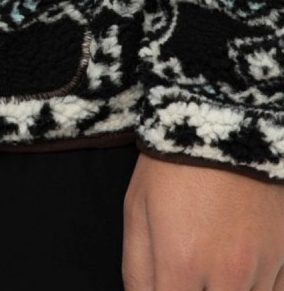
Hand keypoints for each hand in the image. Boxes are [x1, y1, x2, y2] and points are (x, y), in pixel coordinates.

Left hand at [123, 151, 283, 289]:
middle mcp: (225, 275)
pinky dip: (257, 289)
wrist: (223, 126)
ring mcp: (263, 269)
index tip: (165, 283)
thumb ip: (136, 268)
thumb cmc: (171, 165)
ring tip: (209, 270)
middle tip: (186, 276)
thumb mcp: (136, 209)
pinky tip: (240, 273)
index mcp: (180, 263)